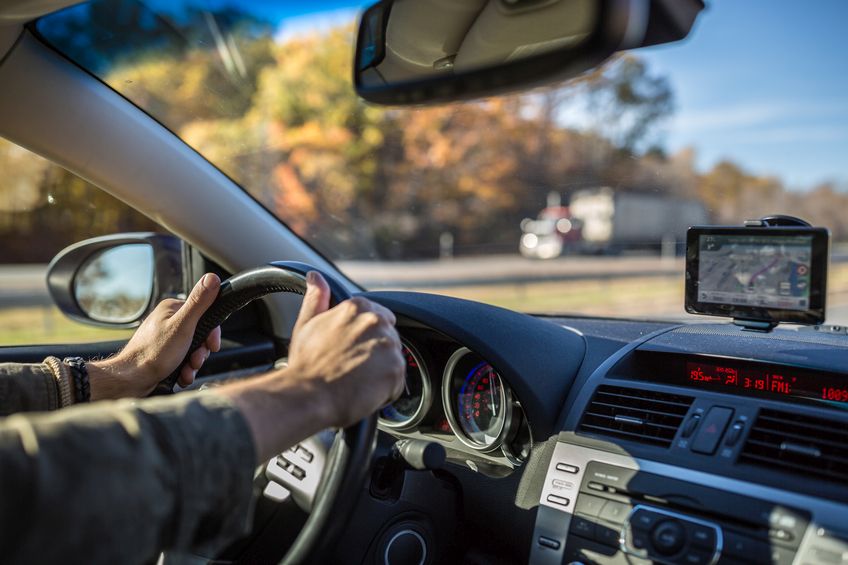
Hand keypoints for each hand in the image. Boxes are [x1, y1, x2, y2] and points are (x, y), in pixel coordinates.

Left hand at [88, 273, 222, 399]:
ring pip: (193, 349)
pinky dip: (185, 370)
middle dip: (201, 352)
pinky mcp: (164, 353)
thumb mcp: (182, 325)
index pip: (205, 315)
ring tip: (186, 370)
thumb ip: (199, 302)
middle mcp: (168, 321)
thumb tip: (212, 278)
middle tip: (195, 360)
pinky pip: (183, 360)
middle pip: (200, 334)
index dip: (211, 333)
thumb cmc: (152, 353)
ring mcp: (166, 338)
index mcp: (172, 309)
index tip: (211, 345)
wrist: (131, 380)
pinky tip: (180, 374)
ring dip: (193, 363)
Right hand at [219, 271, 404, 461]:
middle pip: (389, 337)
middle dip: (376, 352)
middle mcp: (376, 321)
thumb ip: (316, 298)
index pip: (380, 317)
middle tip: (354, 367)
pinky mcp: (395, 369)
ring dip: (380, 371)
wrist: (307, 396)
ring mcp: (388, 345)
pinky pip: (397, 381)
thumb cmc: (306, 365)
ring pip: (393, 359)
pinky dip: (385, 390)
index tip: (355, 349)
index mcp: (357, 307)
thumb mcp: (307, 325)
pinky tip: (364, 391)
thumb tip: (316, 277)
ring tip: (357, 381)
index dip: (368, 337)